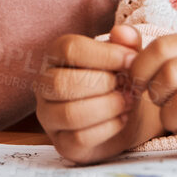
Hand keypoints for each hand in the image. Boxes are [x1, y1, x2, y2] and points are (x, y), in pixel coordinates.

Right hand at [34, 26, 141, 164]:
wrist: (128, 113)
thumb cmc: (121, 78)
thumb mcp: (127, 57)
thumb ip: (127, 42)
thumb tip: (122, 33)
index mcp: (56, 55)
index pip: (69, 49)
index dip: (104, 54)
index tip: (132, 60)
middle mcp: (44, 85)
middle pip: (62, 83)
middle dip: (103, 85)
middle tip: (128, 86)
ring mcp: (49, 116)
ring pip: (70, 113)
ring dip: (108, 107)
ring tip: (127, 102)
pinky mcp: (62, 144)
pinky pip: (80, 138)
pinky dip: (109, 128)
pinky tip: (122, 119)